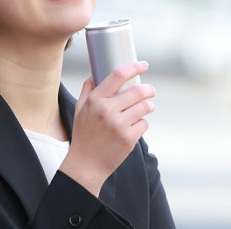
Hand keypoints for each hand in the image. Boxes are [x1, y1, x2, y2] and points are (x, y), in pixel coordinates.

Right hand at [59, 61, 154, 195]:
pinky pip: (144, 124)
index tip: (144, 65)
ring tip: (147, 107)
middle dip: (148, 89)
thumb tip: (95, 74)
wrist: (86, 165)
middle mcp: (107, 111)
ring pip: (144, 107)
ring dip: (149, 105)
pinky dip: (142, 123)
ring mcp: (118, 125)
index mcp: (95, 100)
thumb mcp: (79, 110)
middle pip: (137, 91)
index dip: (134, 67)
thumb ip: (87, 90)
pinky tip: (136, 126)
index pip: (117, 75)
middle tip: (150, 90)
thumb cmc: (83, 135)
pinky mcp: (128, 139)